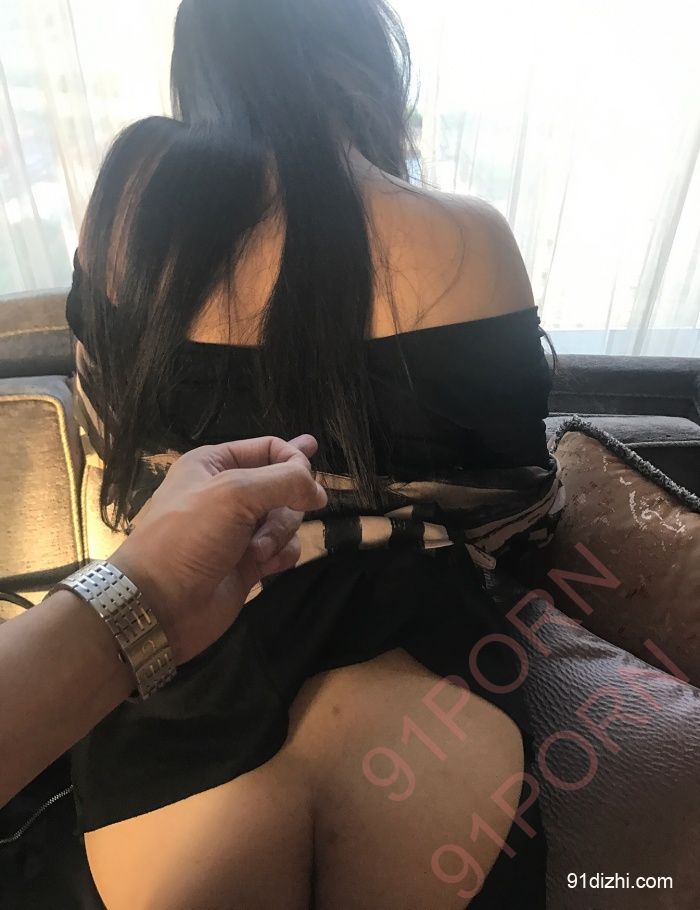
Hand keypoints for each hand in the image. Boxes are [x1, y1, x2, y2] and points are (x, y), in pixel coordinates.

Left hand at [110, 435, 326, 663]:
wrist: (160, 603)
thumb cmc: (190, 537)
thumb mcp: (234, 493)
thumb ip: (284, 481)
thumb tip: (319, 491)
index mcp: (215, 464)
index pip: (270, 448)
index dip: (293, 460)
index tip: (307, 482)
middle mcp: (228, 493)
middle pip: (284, 485)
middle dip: (285, 505)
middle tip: (269, 521)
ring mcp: (239, 530)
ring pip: (287, 519)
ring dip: (280, 534)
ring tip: (256, 552)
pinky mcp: (249, 562)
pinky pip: (284, 548)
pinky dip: (281, 555)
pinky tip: (266, 566)